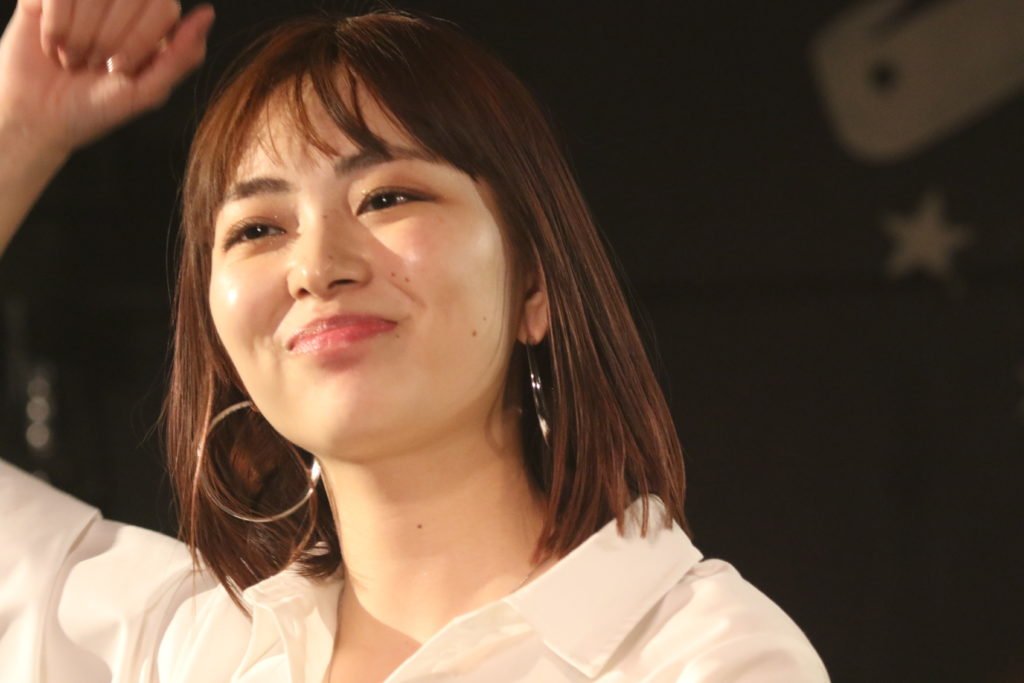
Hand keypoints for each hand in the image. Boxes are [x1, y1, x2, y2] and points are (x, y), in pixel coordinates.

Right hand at [0, 0, 213, 156]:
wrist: (39, 116)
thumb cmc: (96, 108)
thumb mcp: (145, 92)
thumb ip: (181, 56)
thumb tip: (208, 13)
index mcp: (153, 24)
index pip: (162, 6)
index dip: (139, 38)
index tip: (119, 69)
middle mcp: (122, 3)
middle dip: (109, 37)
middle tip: (95, 65)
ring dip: (81, 32)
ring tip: (74, 59)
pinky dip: (55, 24)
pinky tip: (53, 46)